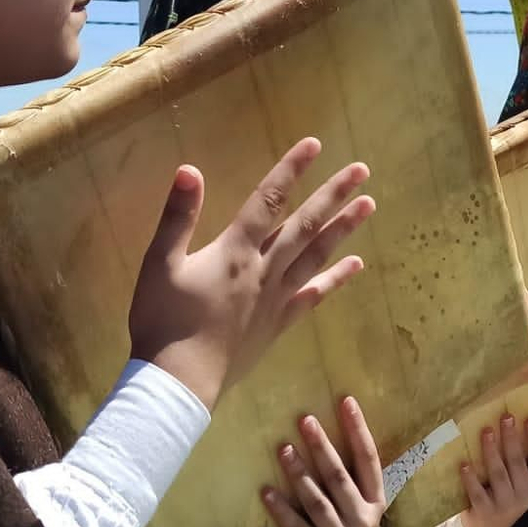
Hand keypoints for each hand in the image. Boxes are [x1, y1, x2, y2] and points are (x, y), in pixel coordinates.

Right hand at [129, 139, 374, 409]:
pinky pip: (313, 297)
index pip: (267, 200)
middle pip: (304, 225)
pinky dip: (334, 279)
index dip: (290, 169)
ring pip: (316, 256)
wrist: (180, 382)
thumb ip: (177, 217)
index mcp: (234, 251)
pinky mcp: (277, 325)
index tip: (315, 145)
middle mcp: (263, 270)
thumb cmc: (162, 321)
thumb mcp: (159, 264)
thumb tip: (190, 169)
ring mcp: (275, 299)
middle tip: (362, 171)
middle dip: (333, 195)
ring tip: (369, 207)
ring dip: (343, 230)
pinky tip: (355, 265)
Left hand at [260, 398, 385, 526]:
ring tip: (283, 449)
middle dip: (322, 447)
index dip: (358, 430)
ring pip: (318, 501)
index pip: (369, 460)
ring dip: (299, 473)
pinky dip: (281, 509)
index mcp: (375, 501)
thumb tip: (322, 430)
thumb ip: (347, 479)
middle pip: (340, 477)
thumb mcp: (354, 508)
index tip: (346, 401)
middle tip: (305, 420)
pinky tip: (266, 491)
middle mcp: (363, 519)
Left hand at [458, 414, 527, 526]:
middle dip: (511, 438)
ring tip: (486, 432)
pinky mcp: (485, 510)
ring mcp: (505, 503)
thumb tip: (513, 425)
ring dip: (491, 451)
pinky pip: (477, 491)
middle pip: (518, 462)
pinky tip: (464, 463)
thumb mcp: (520, 483)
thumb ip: (520, 461)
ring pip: (498, 474)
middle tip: (505, 417)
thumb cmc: (504, 497)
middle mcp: (524, 494)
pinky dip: (470, 477)